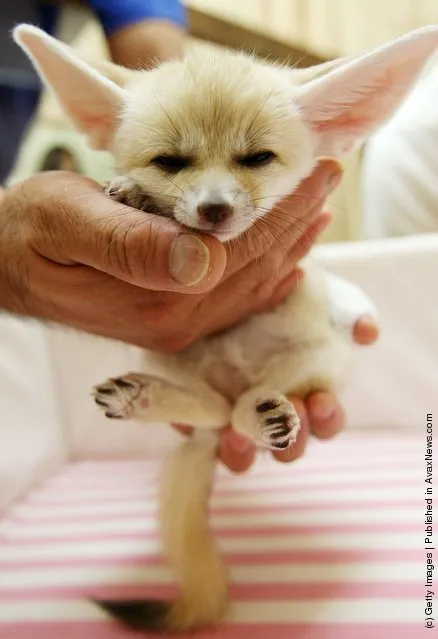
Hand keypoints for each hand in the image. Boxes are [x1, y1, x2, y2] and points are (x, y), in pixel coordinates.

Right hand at [0, 159, 340, 350]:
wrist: (9, 266)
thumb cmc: (33, 232)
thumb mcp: (70, 222)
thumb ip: (131, 244)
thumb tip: (201, 257)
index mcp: (158, 297)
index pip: (241, 250)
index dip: (283, 210)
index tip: (317, 173)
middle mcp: (176, 322)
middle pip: (255, 269)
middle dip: (295, 222)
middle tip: (327, 180)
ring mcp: (175, 329)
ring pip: (250, 287)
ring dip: (288, 248)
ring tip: (316, 212)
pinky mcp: (171, 325)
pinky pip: (232, 305)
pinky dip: (265, 280)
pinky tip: (287, 266)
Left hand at [174, 315, 379, 471]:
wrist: (223, 282)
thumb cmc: (279, 296)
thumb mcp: (315, 295)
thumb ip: (347, 311)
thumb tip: (367, 332)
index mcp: (305, 391)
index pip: (325, 420)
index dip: (327, 418)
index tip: (321, 401)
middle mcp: (270, 410)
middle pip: (288, 444)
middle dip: (293, 437)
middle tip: (288, 415)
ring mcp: (233, 414)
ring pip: (244, 452)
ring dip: (247, 451)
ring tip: (240, 435)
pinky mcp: (197, 410)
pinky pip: (200, 437)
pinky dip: (206, 437)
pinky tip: (213, 426)